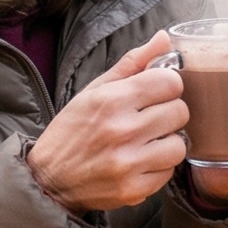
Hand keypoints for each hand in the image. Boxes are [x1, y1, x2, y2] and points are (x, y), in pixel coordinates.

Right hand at [29, 33, 189, 213]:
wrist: (48, 179)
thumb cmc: (72, 130)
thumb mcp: (95, 90)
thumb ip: (132, 63)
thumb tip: (164, 38)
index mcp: (112, 100)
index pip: (171, 82)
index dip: (167, 86)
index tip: (157, 93)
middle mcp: (122, 130)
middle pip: (180, 112)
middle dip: (168, 113)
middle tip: (150, 119)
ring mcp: (128, 162)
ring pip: (179, 144)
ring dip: (167, 143)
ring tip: (147, 142)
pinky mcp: (133, 189)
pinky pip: (169, 172)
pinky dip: (159, 168)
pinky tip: (140, 162)